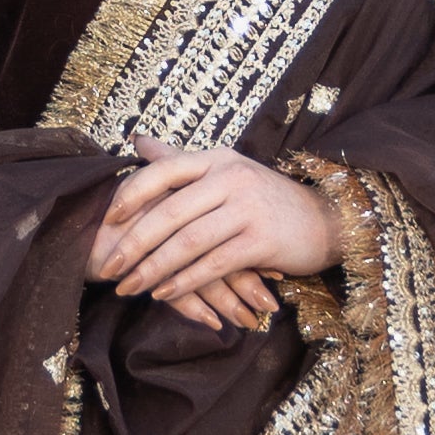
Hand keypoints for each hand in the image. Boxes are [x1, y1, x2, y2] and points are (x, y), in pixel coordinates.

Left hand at [87, 148, 345, 334]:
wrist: (328, 220)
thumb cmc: (267, 200)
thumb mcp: (226, 171)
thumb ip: (179, 160)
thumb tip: (137, 140)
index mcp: (217, 159)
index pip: (163, 171)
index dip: (130, 195)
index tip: (106, 220)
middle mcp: (231, 177)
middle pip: (169, 212)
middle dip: (133, 244)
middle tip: (109, 268)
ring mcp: (248, 208)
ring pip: (187, 242)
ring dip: (153, 268)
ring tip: (129, 287)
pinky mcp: (261, 241)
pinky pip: (212, 264)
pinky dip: (184, 281)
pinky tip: (164, 293)